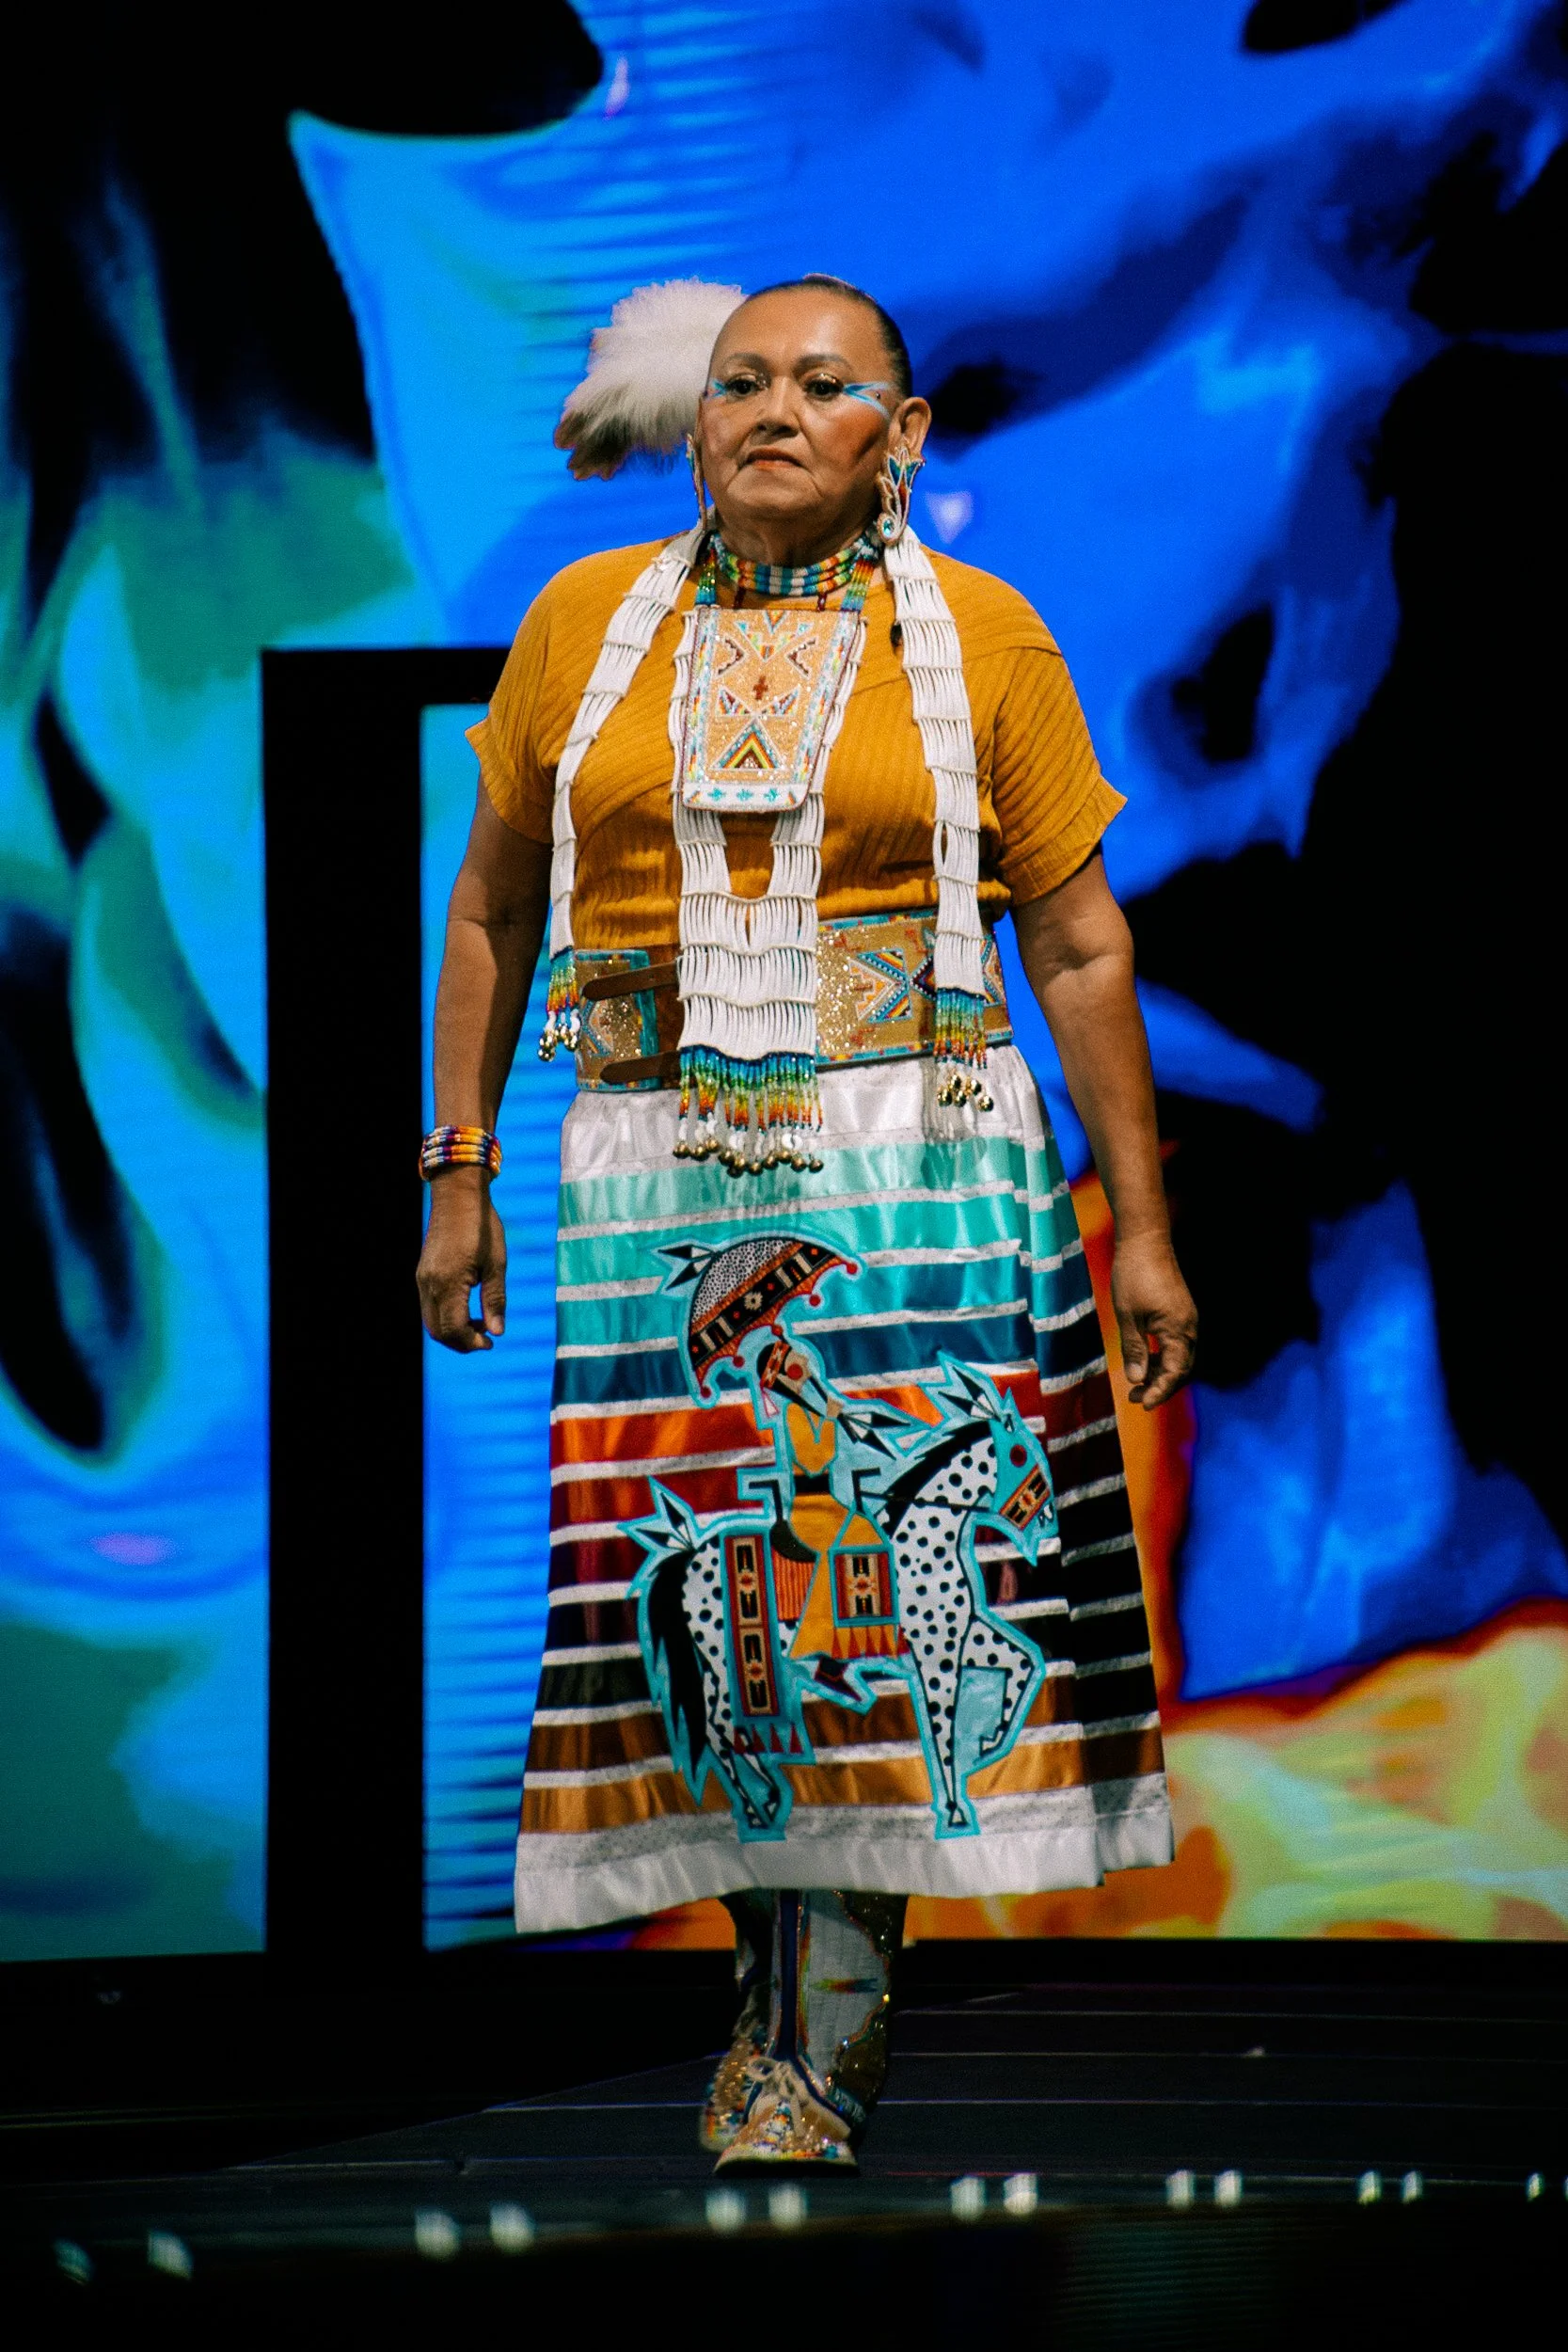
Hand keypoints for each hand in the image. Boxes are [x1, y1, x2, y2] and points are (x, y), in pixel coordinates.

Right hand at [417, 1170, 506, 1352]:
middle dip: (461, 1341)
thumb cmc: (482, 1227)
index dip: (471, 1343)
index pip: (453, 1329)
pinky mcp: (423, 1273)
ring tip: (480, 1323)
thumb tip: (497, 1331)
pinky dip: (446, 1315)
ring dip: (454, 1329)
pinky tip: (468, 1306)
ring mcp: (423, 1279)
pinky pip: (430, 1305)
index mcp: (448, 1283)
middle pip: (438, 1331)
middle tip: (486, 1338)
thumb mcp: (497, 1264)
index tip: (492, 1342)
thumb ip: (495, 1300)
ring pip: (431, 1320)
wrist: (458, 1196)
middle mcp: (430, 1284)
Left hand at [1110, 1232, 1196, 1408]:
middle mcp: (1189, 1327)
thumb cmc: (1134, 1276)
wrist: (1145, 1241)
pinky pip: (1175, 1344)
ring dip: (1159, 1373)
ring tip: (1135, 1384)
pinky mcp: (1179, 1313)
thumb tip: (1137, 1379)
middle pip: (1181, 1369)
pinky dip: (1161, 1357)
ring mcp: (1186, 1320)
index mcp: (1179, 1330)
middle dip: (1159, 1386)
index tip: (1143, 1405)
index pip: (1175, 1372)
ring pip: (1178, 1358)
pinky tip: (1143, 1362)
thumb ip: (1134, 1349)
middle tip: (1134, 1398)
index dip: (1160, 1391)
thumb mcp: (1128, 1316)